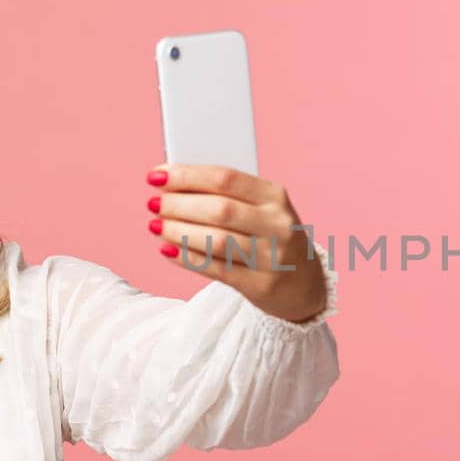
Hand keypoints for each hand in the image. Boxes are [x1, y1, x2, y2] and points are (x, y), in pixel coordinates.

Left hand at [146, 163, 327, 322]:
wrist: (305, 284)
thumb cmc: (272, 237)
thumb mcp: (262, 209)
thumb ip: (227, 196)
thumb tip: (174, 184)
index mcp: (275, 196)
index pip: (226, 178)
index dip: (187, 175)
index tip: (157, 175)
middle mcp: (277, 225)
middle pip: (219, 209)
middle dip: (178, 205)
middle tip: (154, 204)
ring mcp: (272, 257)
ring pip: (216, 240)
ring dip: (178, 231)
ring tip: (155, 226)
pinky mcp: (260, 285)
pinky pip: (216, 269)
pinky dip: (186, 258)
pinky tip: (167, 249)